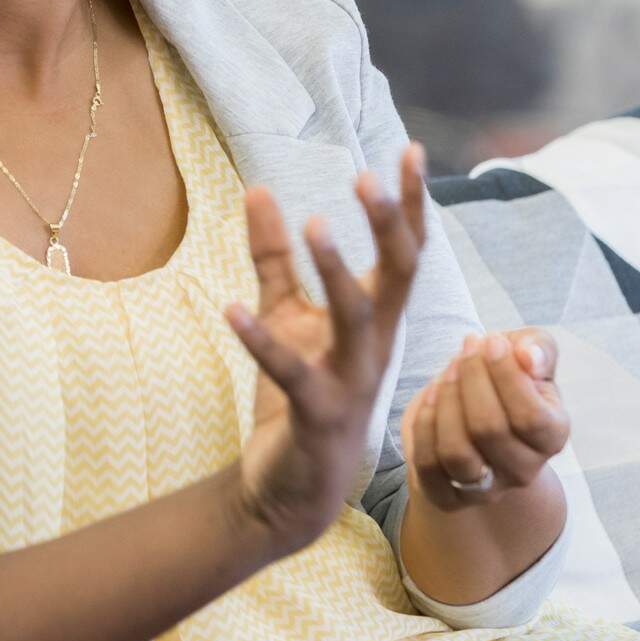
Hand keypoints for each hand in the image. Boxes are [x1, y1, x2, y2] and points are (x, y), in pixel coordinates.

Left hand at [225, 145, 424, 550]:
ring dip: (337, 271)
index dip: (409, 204)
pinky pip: (292, 372)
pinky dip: (261, 340)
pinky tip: (230, 308)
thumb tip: (260, 189)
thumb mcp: (286, 314)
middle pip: (399, 278)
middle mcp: (375, 347)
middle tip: (366, 177)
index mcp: (377, 320)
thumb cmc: (299, 393)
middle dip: (388, 226)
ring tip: (312, 223)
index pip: (405, 253)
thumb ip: (275, 256)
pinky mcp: (315, 415)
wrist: (285, 490)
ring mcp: (350, 383)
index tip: (409, 149)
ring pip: (356, 320)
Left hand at [403, 326, 568, 511]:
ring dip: (445, 403)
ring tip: (446, 372)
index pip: (531, 417)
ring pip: (457, 453)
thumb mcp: (529, 352)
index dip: (505, 375)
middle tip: (465, 350)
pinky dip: (423, 426)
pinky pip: (428, 466)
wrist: (475, 408)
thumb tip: (528, 356)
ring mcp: (487, 487)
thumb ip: (538, 348)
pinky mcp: (449, 495)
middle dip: (470, 380)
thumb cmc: (507, 375)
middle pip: (489, 431)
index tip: (490, 340)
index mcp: (553, 437)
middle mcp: (524, 469)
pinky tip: (429, 397)